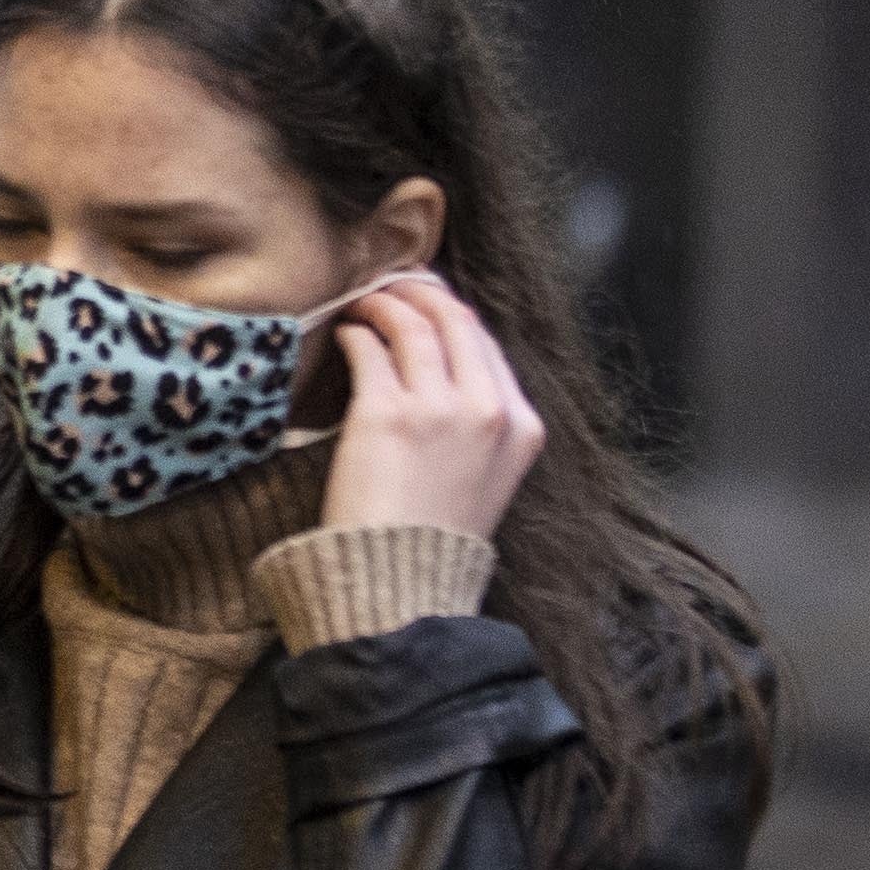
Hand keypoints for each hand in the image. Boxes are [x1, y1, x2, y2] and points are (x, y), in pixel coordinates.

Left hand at [318, 274, 544, 538]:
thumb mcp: (486, 481)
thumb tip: (447, 374)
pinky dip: (358, 333)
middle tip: (392, 284)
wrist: (400, 585)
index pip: (489, 346)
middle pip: (457, 321)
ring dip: (385, 303)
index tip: (428, 304)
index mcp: (522, 427)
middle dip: (422, 293)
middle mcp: (488, 411)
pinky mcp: (387, 414)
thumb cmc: (430, 541)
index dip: (453, 315)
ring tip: (363, 301)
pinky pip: (371, 350)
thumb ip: (481, 428)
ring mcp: (439, 410)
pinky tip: (347, 333)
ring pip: (414, 326)